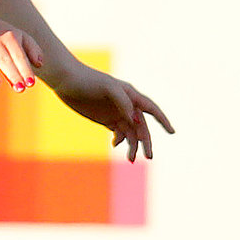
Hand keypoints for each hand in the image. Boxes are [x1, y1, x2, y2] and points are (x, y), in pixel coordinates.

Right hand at [0, 16, 44, 91]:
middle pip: (3, 58)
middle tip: (20, 89)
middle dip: (12, 74)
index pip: (18, 55)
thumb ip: (32, 49)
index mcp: (9, 36)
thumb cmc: (1, 36)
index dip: (25, 69)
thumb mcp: (19, 37)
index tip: (31, 84)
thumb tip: (40, 64)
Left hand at [47, 61, 174, 162]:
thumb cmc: (88, 80)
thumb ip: (122, 101)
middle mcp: (126, 105)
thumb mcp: (107, 87)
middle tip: (148, 157)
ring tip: (131, 159)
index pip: (151, 109)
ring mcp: (116, 113)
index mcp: (131, 95)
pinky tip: (115, 144)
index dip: (162, 120)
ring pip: (130, 133)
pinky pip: (118, 133)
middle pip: (141, 127)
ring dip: (133, 146)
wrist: (68, 81)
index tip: (172, 132)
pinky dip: (120, 141)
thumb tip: (134, 118)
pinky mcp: (106, 120)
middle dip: (146, 142)